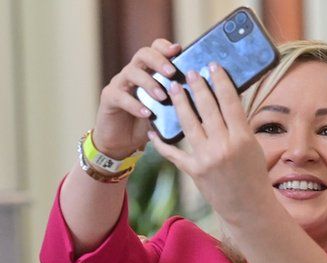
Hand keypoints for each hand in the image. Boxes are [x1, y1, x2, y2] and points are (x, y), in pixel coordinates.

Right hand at [93, 39, 181, 158]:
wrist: (124, 140)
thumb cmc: (150, 122)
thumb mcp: (169, 108)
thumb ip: (180, 98)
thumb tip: (206, 95)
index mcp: (150, 70)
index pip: (155, 49)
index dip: (164, 47)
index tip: (178, 50)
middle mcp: (134, 72)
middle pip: (143, 54)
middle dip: (158, 61)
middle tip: (172, 72)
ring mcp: (120, 83)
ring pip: (131, 72)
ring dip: (149, 83)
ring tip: (162, 96)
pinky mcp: (109, 98)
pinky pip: (120, 96)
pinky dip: (135, 104)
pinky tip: (147, 113)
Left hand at [149, 63, 270, 224]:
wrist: (249, 207)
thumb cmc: (255, 176)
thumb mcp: (253, 147)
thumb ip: (239, 125)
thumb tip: (227, 100)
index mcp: (243, 138)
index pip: (229, 102)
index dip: (220, 81)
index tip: (212, 66)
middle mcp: (224, 146)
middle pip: (207, 108)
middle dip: (197, 87)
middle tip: (189, 72)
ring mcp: (206, 159)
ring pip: (188, 123)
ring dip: (179, 103)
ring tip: (173, 88)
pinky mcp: (193, 171)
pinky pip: (174, 152)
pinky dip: (162, 141)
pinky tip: (154, 129)